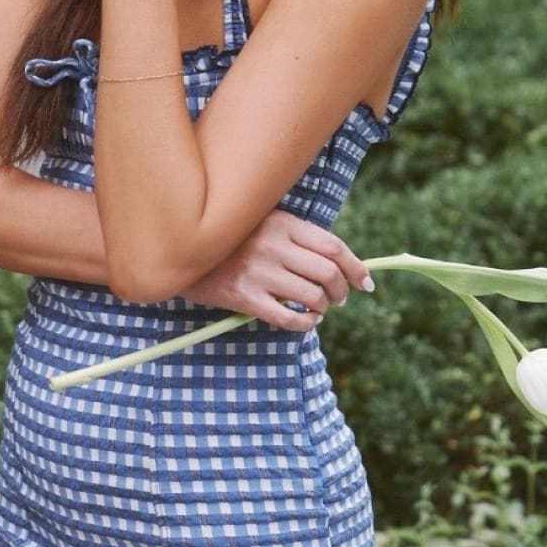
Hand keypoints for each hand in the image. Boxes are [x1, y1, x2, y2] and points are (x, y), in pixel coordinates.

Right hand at [178, 209, 372, 329]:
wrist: (181, 249)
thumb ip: (295, 238)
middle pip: (328, 273)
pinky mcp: (244, 297)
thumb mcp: (263, 223)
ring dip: (323, 307)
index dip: (356, 267)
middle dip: (342, 290)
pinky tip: (305, 321)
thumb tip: (337, 262)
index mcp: (282, 223)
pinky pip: (287, 317)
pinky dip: (304, 323)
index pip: (334, 247)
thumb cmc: (230, 239)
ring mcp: (259, 272)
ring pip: (311, 296)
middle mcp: (273, 246)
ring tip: (319, 308)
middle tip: (340, 298)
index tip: (365, 282)